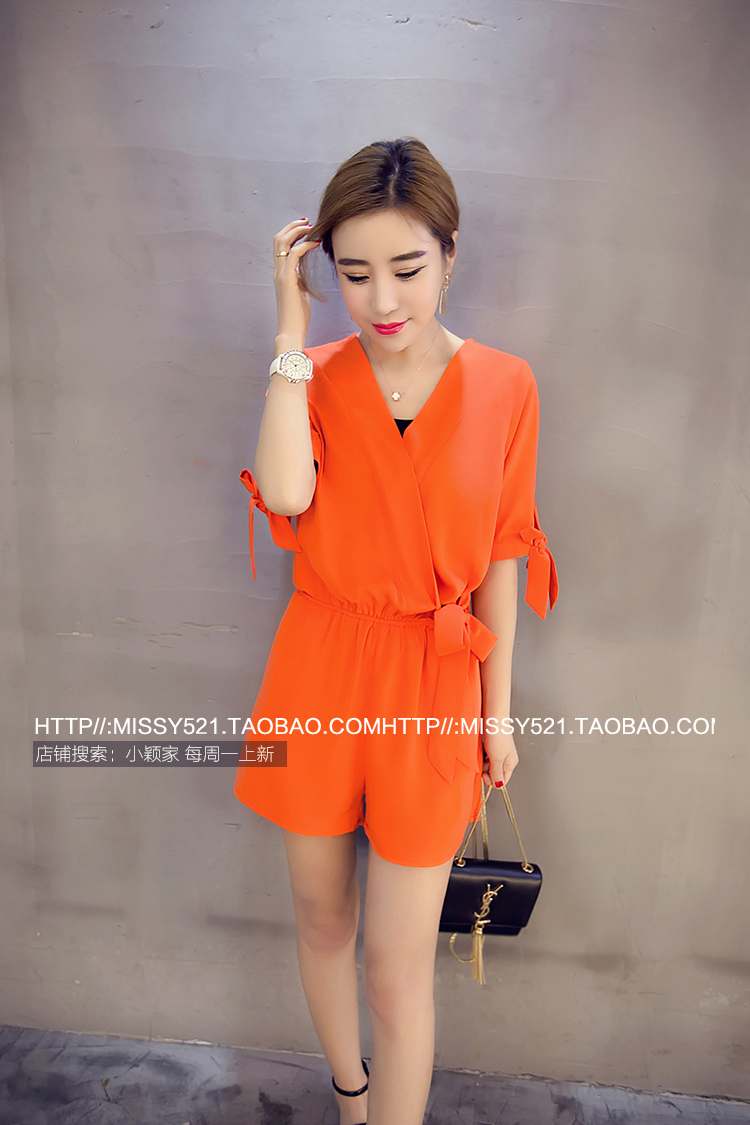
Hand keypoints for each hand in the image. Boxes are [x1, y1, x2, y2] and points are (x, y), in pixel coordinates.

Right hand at [273, 218, 320, 341]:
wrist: (291, 330)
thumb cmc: (298, 316)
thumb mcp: (299, 292)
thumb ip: (299, 279)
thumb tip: (304, 272)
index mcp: (280, 273)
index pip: (280, 245)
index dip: (291, 233)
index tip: (305, 227)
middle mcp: (277, 271)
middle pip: (278, 238)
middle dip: (292, 226)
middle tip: (307, 221)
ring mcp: (280, 274)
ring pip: (282, 242)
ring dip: (297, 231)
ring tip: (311, 227)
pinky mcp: (287, 279)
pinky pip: (293, 254)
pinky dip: (304, 245)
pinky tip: (315, 243)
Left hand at [481, 728, 518, 788]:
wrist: (493, 718)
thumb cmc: (497, 735)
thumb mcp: (497, 759)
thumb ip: (497, 773)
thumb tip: (498, 785)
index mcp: (511, 763)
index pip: (502, 780)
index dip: (492, 781)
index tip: (484, 776)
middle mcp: (506, 759)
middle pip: (495, 773)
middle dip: (486, 771)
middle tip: (481, 764)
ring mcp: (499, 752)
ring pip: (489, 765)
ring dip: (483, 763)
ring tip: (481, 754)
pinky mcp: (493, 746)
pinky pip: (486, 756)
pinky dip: (482, 756)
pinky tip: (481, 750)